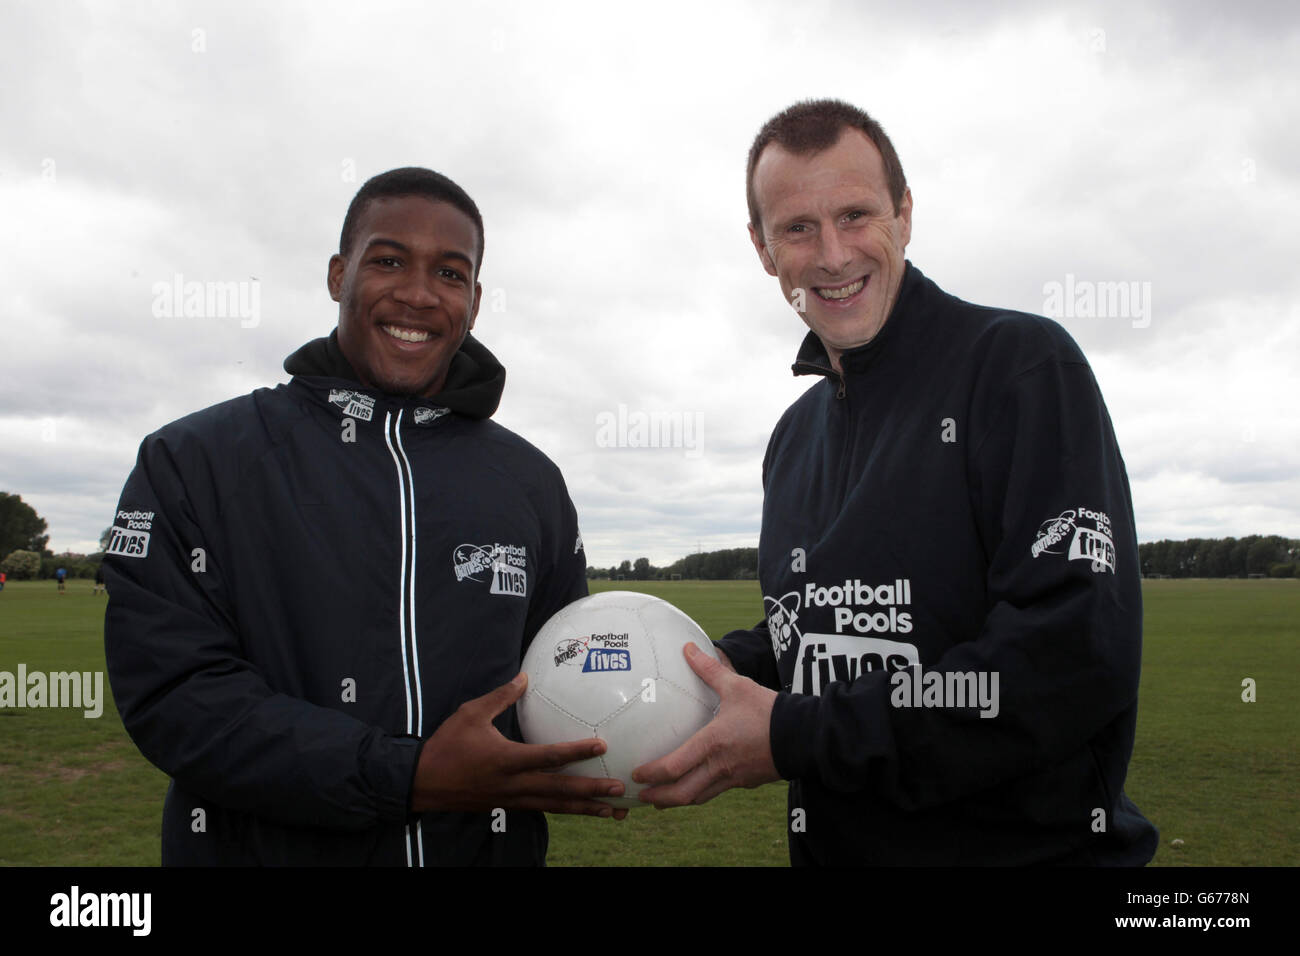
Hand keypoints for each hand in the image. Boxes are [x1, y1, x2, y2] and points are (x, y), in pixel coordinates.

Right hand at [412, 672, 627, 818]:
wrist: (421, 783)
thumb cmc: (446, 745)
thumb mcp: (470, 713)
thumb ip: (501, 697)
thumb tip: (525, 677)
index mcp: (506, 759)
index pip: (549, 757)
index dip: (577, 751)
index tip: (602, 745)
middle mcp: (513, 784)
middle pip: (560, 790)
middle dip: (592, 790)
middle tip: (621, 789)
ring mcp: (512, 799)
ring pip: (555, 806)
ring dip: (586, 808)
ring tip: (614, 810)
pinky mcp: (508, 807)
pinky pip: (543, 809)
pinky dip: (566, 811)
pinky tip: (583, 810)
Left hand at [632, 643, 779, 806]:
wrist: (804, 736)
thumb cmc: (769, 710)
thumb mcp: (737, 686)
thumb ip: (710, 669)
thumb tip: (687, 648)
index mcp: (713, 744)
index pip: (674, 767)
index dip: (652, 774)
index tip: (636, 773)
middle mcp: (720, 766)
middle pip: (682, 794)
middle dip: (659, 799)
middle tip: (642, 796)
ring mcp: (734, 778)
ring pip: (699, 798)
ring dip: (677, 801)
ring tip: (662, 800)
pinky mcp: (746, 781)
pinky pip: (717, 791)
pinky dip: (700, 793)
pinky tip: (696, 784)